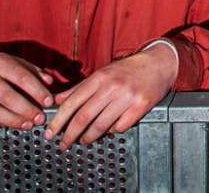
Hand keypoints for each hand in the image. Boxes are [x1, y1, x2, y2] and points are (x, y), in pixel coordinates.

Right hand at [0, 52, 55, 130]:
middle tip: (39, 119)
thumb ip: (31, 70)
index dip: (38, 91)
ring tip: (26, 125)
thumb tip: (49, 82)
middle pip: (8, 98)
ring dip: (13, 121)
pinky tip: (4, 124)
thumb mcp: (10, 61)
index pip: (22, 77)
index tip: (48, 102)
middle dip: (27, 111)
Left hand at [46, 43, 177, 146]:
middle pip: (83, 117)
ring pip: (100, 125)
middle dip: (69, 135)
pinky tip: (108, 131)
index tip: (50, 133)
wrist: (158, 63)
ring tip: (82, 141)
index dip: (58, 120)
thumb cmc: (127, 70)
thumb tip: (57, 101)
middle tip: (62, 145)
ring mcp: (127, 97)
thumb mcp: (102, 73)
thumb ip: (79, 88)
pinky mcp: (140, 107)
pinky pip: (120, 127)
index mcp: (99, 78)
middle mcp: (112, 87)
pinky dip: (110, 132)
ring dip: (88, 137)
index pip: (72, 102)